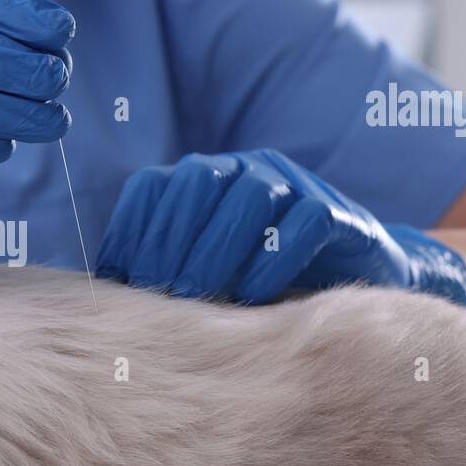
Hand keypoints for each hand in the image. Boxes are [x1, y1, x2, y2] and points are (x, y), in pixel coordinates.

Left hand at [96, 149, 465, 305]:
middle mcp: (248, 169)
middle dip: (170, 237)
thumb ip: (165, 269)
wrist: (357, 280)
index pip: (153, 186)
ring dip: (216, 248)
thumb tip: (108, 293)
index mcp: (207, 179)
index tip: (117, 279)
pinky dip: (273, 259)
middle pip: (198, 181)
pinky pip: (304, 223)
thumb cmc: (265, 281)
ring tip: (196, 294)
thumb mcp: (207, 272)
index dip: (130, 229)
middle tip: (158, 290)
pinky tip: (252, 296)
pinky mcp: (338, 213)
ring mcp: (296, 185)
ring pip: (250, 196)